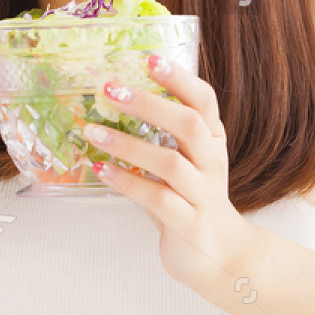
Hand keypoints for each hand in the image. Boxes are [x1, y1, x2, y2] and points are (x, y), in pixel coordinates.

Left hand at [87, 54, 255, 294]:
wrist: (221, 256)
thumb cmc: (193, 200)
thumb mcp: (187, 161)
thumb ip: (164, 134)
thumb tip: (116, 98)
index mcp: (213, 142)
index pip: (204, 101)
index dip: (179, 78)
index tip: (149, 59)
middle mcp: (212, 163)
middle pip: (188, 124)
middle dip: (149, 104)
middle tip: (111, 89)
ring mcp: (203, 195)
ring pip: (170, 162)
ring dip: (128, 144)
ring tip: (93, 132)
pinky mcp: (189, 224)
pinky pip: (157, 199)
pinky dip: (127, 182)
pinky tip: (102, 171)